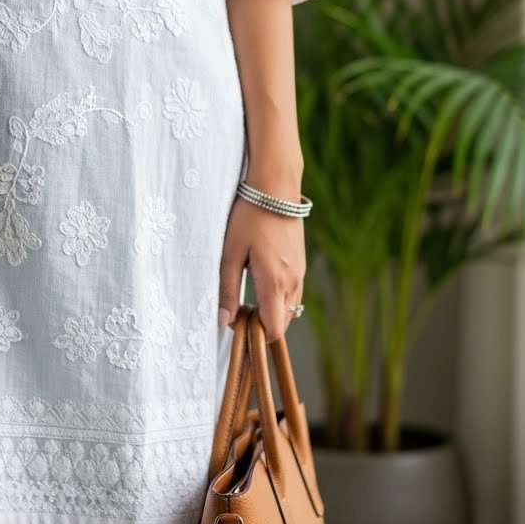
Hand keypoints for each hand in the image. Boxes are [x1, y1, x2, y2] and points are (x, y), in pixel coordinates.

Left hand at [217, 195, 305, 342]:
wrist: (276, 188)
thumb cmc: (250, 217)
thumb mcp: (230, 253)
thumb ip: (226, 290)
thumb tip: (223, 321)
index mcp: (275, 282)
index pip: (275, 329)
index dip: (257, 335)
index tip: (237, 322)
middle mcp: (293, 282)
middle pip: (284, 323)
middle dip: (263, 325)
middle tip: (239, 310)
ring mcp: (300, 273)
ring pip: (290, 309)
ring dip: (272, 312)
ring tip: (248, 296)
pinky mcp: (301, 265)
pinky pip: (293, 293)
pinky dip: (279, 299)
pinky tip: (260, 282)